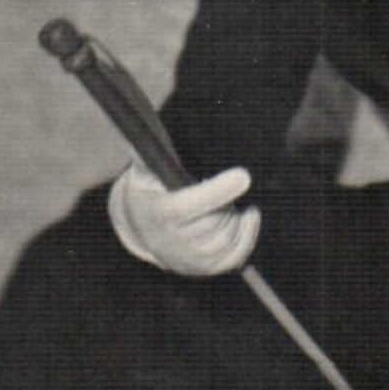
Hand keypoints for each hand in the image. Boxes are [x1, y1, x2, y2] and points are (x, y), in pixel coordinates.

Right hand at [107, 160, 259, 275]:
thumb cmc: (150, 189)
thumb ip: (148, 151)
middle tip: (231, 184)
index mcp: (160, 212)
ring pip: (228, 239)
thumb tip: (142, 121)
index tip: (244, 175)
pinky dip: (247, 236)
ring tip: (228, 205)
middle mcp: (171, 241)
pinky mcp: (202, 268)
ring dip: (235, 219)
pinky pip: (235, 257)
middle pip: (215, 222)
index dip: (218, 191)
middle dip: (227, 202)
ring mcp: (187, 259)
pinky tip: (247, 218)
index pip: (190, 205)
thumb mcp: (143, 169)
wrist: (142, 228)